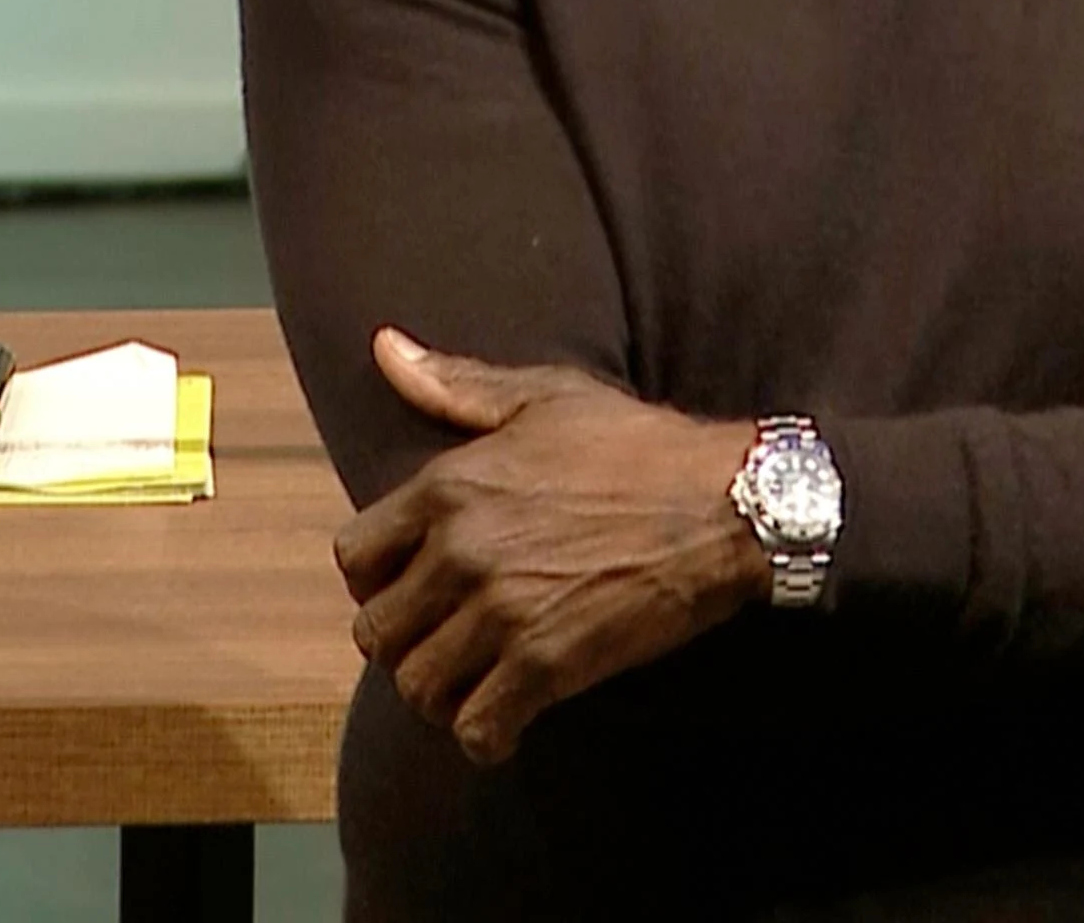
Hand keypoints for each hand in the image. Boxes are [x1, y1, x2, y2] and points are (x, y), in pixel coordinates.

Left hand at [333, 328, 769, 765]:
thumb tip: (385, 348)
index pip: (354, 559)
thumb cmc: (638, 446)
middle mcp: (461, 551)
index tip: (412, 587)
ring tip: (473, 684)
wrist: (729, 504)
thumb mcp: (544, 398)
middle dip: (407, 642)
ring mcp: (502, 612)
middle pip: (377, 632)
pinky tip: (508, 720)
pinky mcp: (546, 666)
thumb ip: (455, 384)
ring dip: (441, 694)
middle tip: (446, 642)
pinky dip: (485, 735)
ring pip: (418, 686)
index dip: (378, 580)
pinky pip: (476, 728)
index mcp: (449, 487)